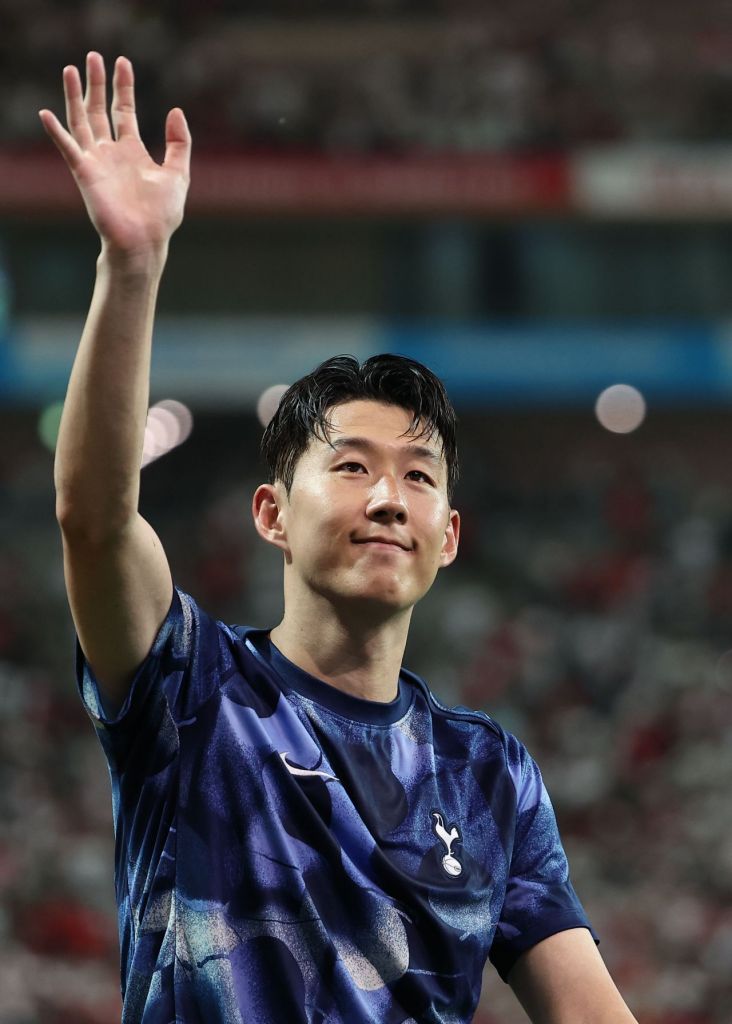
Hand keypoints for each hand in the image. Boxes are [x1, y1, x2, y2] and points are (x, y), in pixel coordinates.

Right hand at [39, 52, 190, 259]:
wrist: (145, 240)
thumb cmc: (162, 215)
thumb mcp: (178, 173)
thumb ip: (179, 142)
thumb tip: (176, 110)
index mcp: (133, 151)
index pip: (124, 111)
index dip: (123, 87)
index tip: (122, 62)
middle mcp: (111, 153)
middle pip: (99, 110)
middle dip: (97, 83)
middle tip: (93, 56)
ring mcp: (96, 162)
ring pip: (81, 121)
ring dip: (74, 96)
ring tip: (70, 69)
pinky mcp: (84, 174)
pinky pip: (68, 148)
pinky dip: (57, 132)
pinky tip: (46, 114)